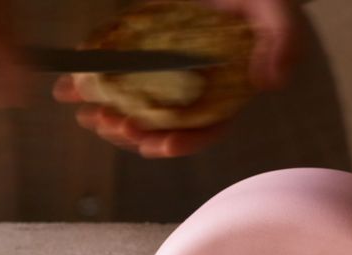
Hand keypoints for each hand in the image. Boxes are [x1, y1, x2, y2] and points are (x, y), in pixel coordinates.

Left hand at [53, 0, 299, 158]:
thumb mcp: (275, 11)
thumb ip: (282, 41)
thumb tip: (271, 81)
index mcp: (224, 93)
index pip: (206, 128)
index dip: (185, 142)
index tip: (160, 145)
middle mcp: (192, 92)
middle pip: (164, 127)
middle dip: (137, 134)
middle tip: (114, 127)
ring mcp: (164, 76)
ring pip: (136, 110)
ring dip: (111, 118)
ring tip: (89, 117)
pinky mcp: (139, 54)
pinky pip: (114, 76)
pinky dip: (91, 84)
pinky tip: (69, 90)